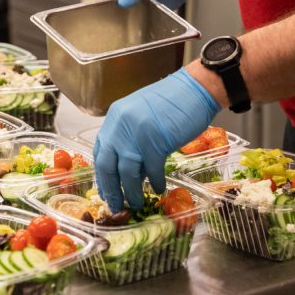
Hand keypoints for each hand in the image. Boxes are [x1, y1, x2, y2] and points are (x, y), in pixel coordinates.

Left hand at [93, 68, 218, 210]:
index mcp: (115, 117)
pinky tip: (157, 189)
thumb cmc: (171, 101)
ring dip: (131, 192)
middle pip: (107, 165)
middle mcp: (120, 125)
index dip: (102, 174)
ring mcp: (137, 133)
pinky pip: (151, 170)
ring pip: (127, 172)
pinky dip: (154, 182)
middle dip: (110, 189)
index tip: (104, 190)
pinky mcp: (155, 141)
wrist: (194, 89)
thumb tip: (129, 171)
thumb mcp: (141, 117)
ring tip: (136, 203)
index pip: (100, 151)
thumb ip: (131, 139)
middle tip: (114, 205)